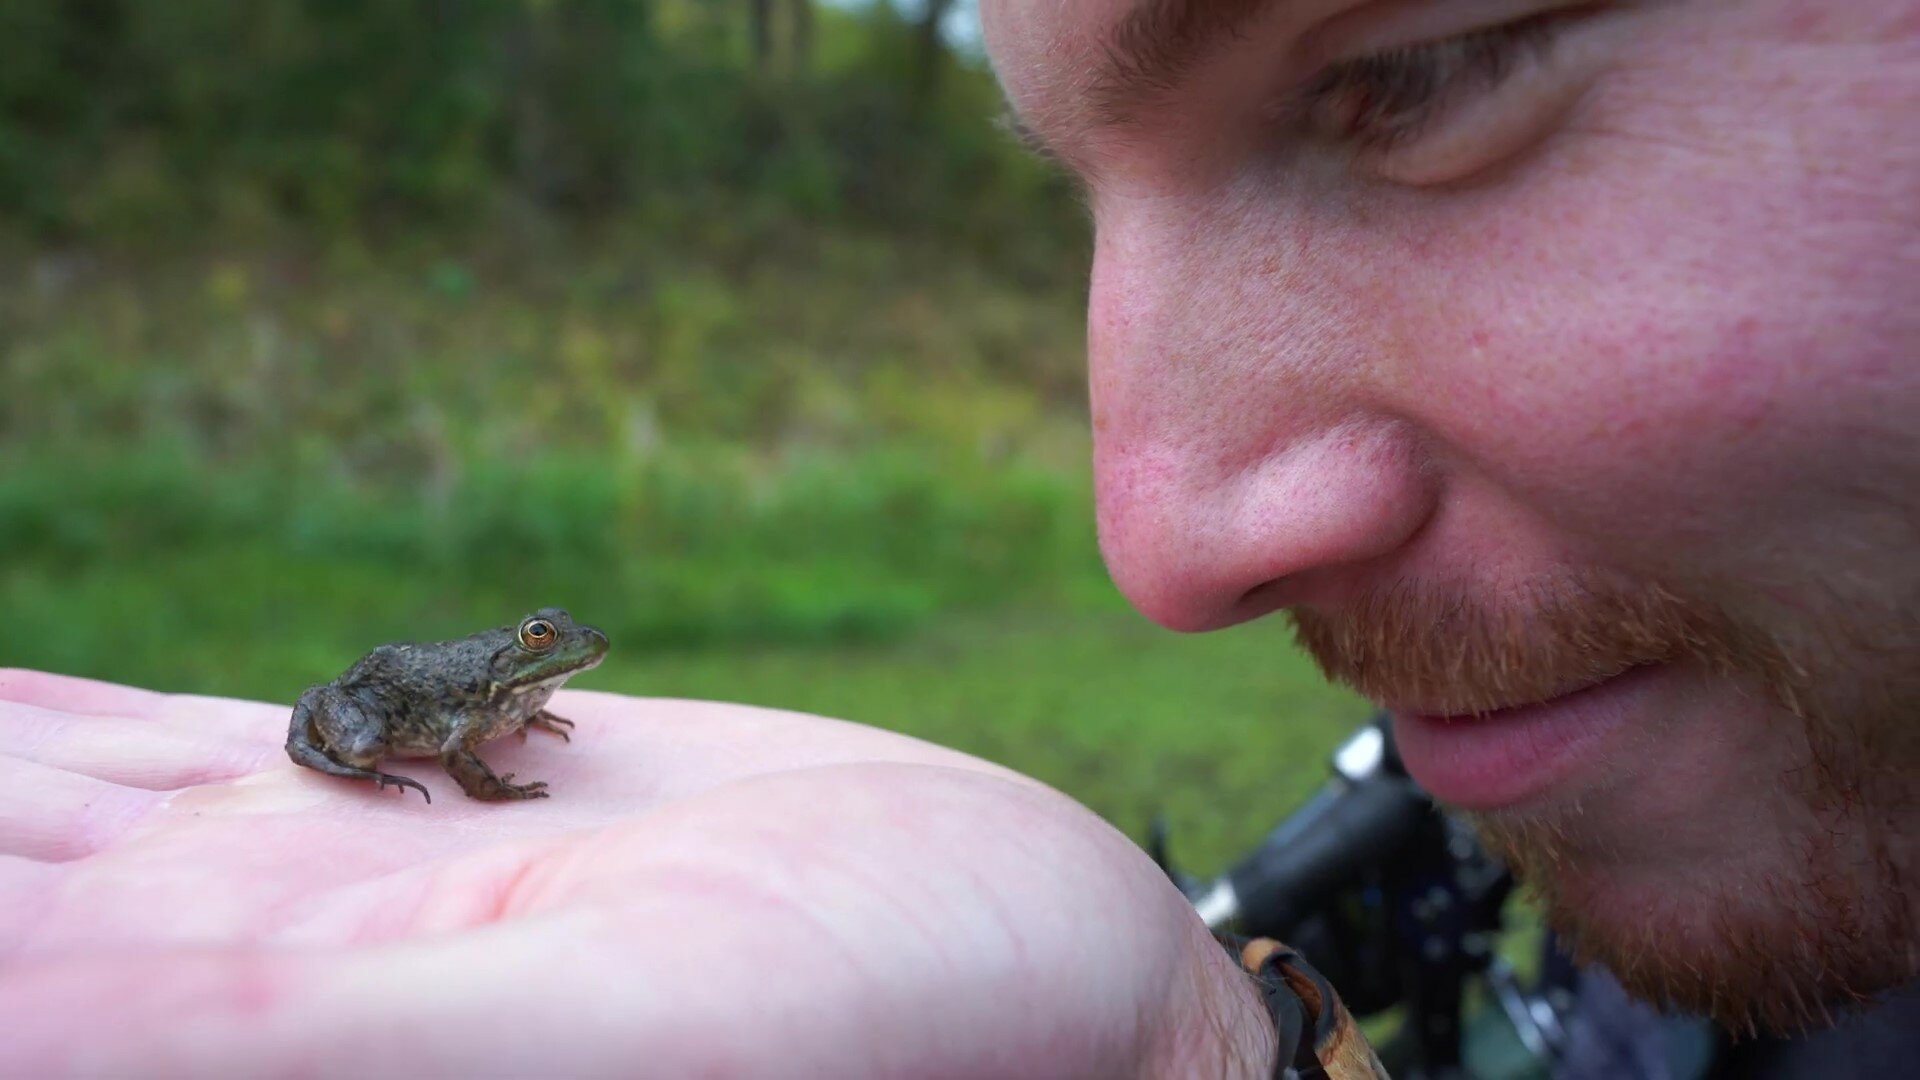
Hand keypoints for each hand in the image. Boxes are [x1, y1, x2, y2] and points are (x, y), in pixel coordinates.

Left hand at [0, 670, 1274, 1076]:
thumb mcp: (604, 1039)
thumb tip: (52, 983)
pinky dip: (31, 715)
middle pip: (3, 910)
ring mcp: (333, 880)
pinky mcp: (422, 788)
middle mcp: (265, 987)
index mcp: (285, 1046)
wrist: (1036, 984)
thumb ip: (295, 1024)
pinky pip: (162, 742)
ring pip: (35, 818)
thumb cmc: (894, 1044)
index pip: (32, 990)